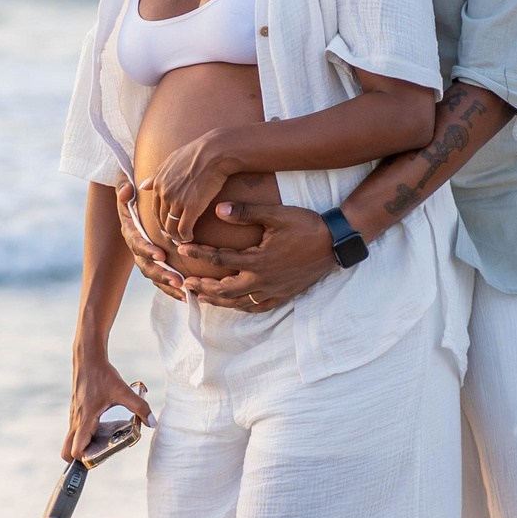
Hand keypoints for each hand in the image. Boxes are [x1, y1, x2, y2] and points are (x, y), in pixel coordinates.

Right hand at [64, 351, 151, 462]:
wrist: (88, 358)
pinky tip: (102, 427)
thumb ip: (140, 408)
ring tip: (103, 443)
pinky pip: (76, 429)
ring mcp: (74, 415)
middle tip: (96, 456)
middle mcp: (76, 419)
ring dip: (83, 446)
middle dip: (78, 458)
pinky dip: (84, 434)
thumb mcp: (124, 391)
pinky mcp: (76, 410)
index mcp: (85, 419)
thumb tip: (152, 423)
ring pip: (71, 439)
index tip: (98, 458)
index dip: (84, 458)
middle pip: (66, 450)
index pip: (75, 449)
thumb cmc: (103, 374)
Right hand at [115, 179, 187, 301]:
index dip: (147, 250)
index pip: (137, 243)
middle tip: (178, 281)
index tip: (161, 255)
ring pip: (154, 275)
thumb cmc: (133, 193)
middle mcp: (136, 247)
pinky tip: (187, 296)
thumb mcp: (125, 186)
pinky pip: (162, 278)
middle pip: (146, 266)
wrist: (134, 201)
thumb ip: (124, 188)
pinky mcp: (155, 262)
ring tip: (185, 293)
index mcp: (130, 231)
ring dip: (168, 286)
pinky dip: (172, 288)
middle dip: (162, 274)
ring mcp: (145, 257)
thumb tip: (126, 191)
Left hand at [136, 129, 241, 246]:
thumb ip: (156, 175)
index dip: (160, 219)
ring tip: (182, 238)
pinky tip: (190, 237)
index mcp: (159, 182)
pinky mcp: (191, 207)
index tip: (166, 225)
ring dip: (176, 236)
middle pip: (161, 219)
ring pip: (172, 226)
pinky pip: (184, 228)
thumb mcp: (171, 160)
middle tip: (173, 235)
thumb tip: (143, 186)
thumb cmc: (196, 154)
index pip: (155, 208)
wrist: (214, 153)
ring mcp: (177, 201)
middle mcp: (165, 193)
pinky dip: (185, 236)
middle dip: (166, 230)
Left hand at [176, 202, 336, 311]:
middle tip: (186, 283)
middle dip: (203, 286)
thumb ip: (246, 213)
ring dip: (218, 300)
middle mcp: (263, 280)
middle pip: (224, 289)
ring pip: (239, 302)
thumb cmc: (306, 225)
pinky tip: (235, 306)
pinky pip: (259, 307)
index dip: (198, 254)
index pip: (220, 259)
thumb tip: (218, 209)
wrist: (335, 243)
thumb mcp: (276, 214)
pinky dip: (243, 308)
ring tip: (201, 297)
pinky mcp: (284, 294)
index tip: (181, 249)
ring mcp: (274, 290)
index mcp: (257, 260)